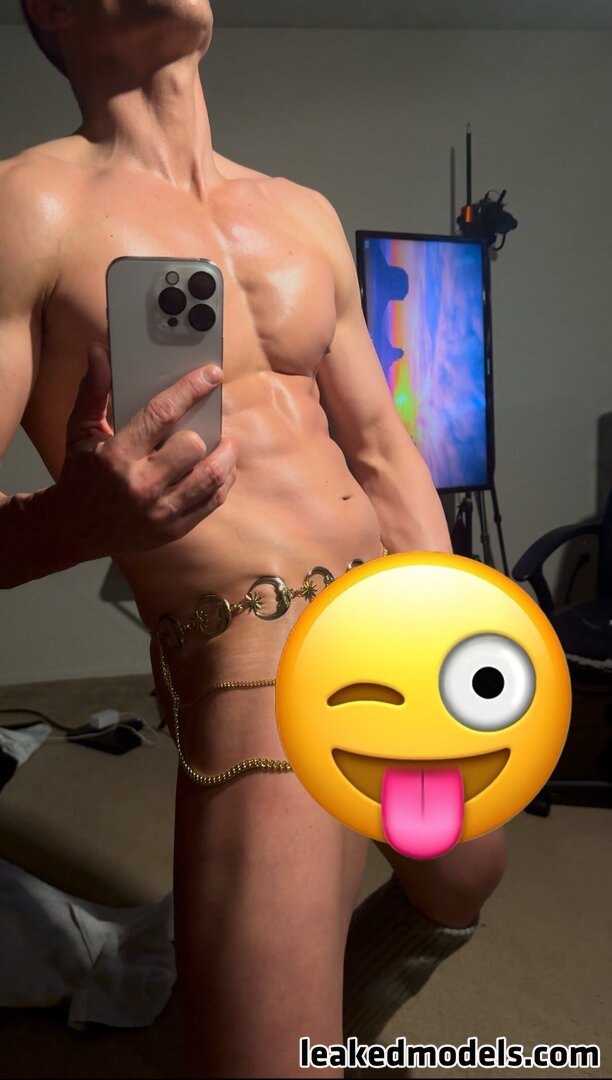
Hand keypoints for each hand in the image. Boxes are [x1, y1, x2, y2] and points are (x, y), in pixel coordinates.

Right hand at [55, 342, 236, 558]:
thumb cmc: (80, 473)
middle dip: (202, 430)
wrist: (72, 529)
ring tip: (224, 444)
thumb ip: (93, 391)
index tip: (212, 374)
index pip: (162, 413)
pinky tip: (220, 469)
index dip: (191, 388)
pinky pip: (213, 501)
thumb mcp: (80, 430)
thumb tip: (101, 352)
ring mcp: (160, 511)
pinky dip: (223, 481)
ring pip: (212, 476)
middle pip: (192, 446)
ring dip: (225, 456)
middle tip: (209, 422)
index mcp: (117, 455)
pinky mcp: (173, 529)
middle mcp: (141, 485)